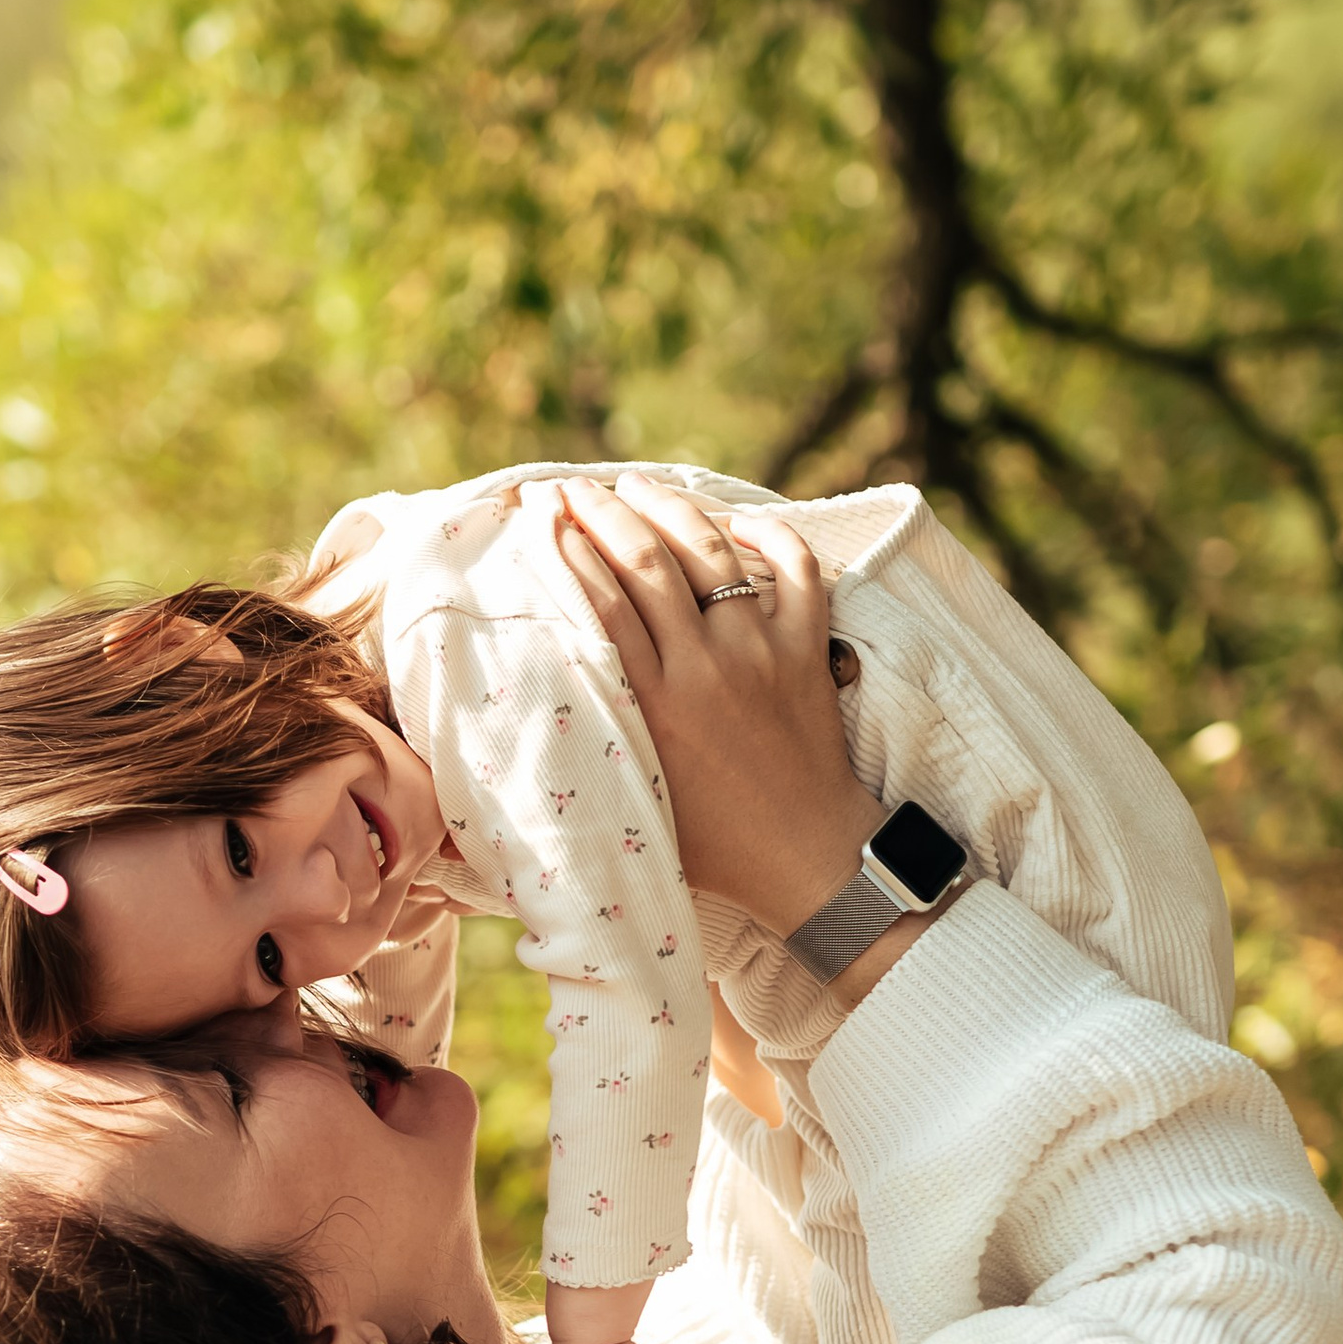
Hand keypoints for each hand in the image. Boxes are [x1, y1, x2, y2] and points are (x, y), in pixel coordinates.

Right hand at [532, 475, 947, 1002]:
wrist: (809, 858)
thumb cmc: (714, 847)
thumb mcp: (637, 798)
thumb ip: (599, 743)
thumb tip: (533, 720)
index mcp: (655, 708)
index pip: (601, 603)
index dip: (566, 550)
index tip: (539, 516)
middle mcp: (706, 668)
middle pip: (646, 561)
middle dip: (601, 512)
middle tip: (572, 488)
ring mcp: (761, 652)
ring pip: (711, 550)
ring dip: (667, 506)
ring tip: (633, 484)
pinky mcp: (809, 649)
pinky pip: (795, 567)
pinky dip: (767, 533)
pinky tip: (735, 520)